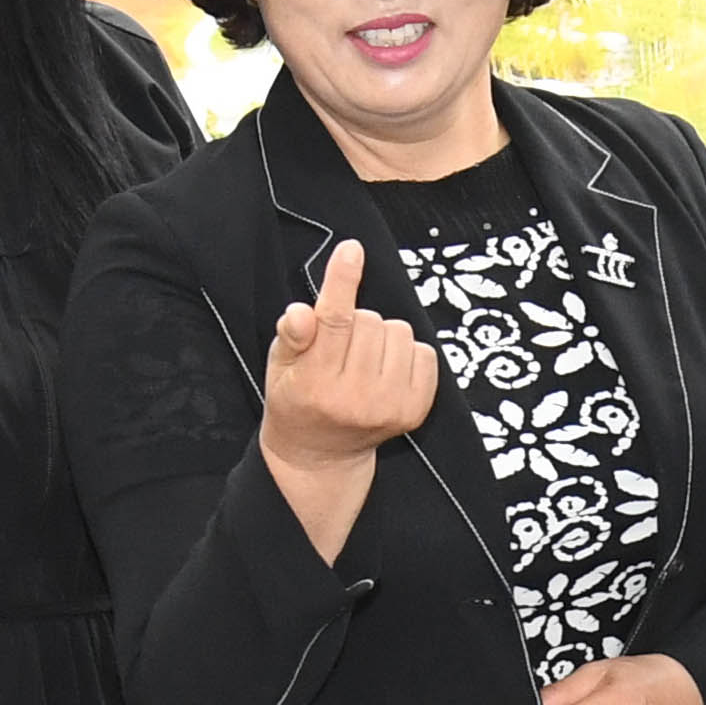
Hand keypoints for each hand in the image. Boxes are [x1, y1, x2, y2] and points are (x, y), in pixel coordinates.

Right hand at [260, 237, 437, 471]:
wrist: (322, 453)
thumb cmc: (298, 398)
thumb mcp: (280, 366)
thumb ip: (291, 336)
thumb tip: (301, 312)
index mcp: (314, 383)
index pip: (334, 322)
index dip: (342, 281)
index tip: (352, 250)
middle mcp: (354, 398)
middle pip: (368, 320)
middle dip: (355, 323)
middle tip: (341, 349)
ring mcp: (389, 407)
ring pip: (399, 331)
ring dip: (382, 337)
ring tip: (363, 360)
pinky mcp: (416, 411)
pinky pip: (425, 353)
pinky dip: (407, 354)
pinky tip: (386, 371)